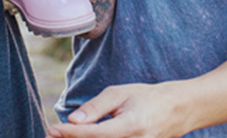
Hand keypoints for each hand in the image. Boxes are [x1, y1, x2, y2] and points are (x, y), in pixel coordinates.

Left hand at [48, 83, 187, 137]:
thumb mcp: (119, 94)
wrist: (177, 111)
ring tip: (60, 137)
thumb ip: (95, 107)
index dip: (71, 134)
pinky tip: (78, 137)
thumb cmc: (146, 98)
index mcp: (132, 127)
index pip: (95, 134)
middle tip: (50, 136)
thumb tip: (72, 119)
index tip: (52, 130)